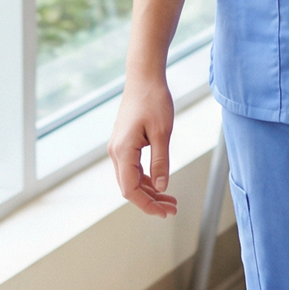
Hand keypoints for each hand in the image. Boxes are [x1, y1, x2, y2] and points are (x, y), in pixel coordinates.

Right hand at [108, 74, 177, 217]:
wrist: (144, 77)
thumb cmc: (154, 100)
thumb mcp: (163, 132)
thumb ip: (161, 162)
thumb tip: (162, 187)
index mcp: (123, 151)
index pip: (130, 190)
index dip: (147, 205)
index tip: (165, 212)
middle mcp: (116, 152)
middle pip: (129, 187)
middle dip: (150, 201)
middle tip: (172, 208)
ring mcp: (118, 147)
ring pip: (131, 179)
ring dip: (149, 191)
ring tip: (170, 199)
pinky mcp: (124, 142)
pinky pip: (133, 168)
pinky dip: (146, 178)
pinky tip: (160, 183)